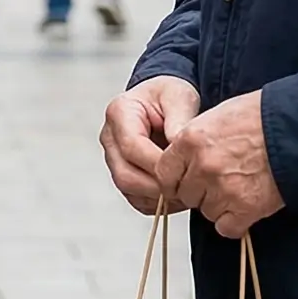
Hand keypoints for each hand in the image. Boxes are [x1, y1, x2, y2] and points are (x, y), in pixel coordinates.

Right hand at [101, 75, 202, 213]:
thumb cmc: (170, 96)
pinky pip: (137, 199)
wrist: (164, 102)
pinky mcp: (123, 175)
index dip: (157, 163)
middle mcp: (110, 138)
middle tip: (187, 188)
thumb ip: (179, 120)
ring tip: (187, 192)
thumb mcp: (180, 96)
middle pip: (124, 175)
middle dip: (157, 186)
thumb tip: (179, 148)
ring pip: (129, 190)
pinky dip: (158, 202)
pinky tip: (179, 194)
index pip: (131, 147)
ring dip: (158, 197)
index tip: (185, 170)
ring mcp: (114, 159)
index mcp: (119, 113)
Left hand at [157, 91, 285, 239]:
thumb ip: (194, 140)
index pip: (164, 173)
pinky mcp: (245, 208)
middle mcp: (202, 166)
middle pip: (186, 195)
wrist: (297, 128)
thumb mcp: (216, 116)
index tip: (186, 180)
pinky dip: (236, 222)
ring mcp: (223, 189)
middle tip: (222, 180)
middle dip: (200, 191)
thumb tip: (184, 160)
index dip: (175, 179)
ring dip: (220, 206)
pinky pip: (227, 228)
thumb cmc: (261, 117)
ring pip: (207, 212)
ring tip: (240, 187)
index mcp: (190, 140)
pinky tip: (247, 206)